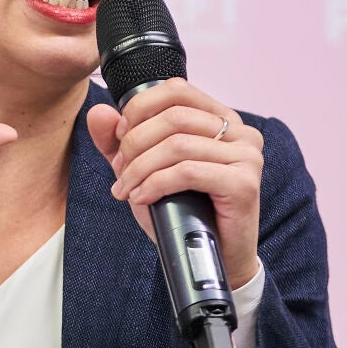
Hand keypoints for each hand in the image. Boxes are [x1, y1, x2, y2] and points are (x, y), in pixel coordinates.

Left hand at [86, 78, 262, 287]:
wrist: (210, 258)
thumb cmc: (183, 211)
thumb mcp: (143, 170)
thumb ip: (119, 141)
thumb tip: (100, 112)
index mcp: (221, 118)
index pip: (176, 90)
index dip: (140, 109)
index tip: (121, 137)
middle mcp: (240, 131)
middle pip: (173, 117)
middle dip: (135, 144)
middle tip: (120, 171)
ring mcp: (246, 156)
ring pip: (177, 145)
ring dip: (140, 169)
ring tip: (127, 188)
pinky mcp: (243, 183)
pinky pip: (187, 172)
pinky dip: (155, 184)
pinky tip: (142, 198)